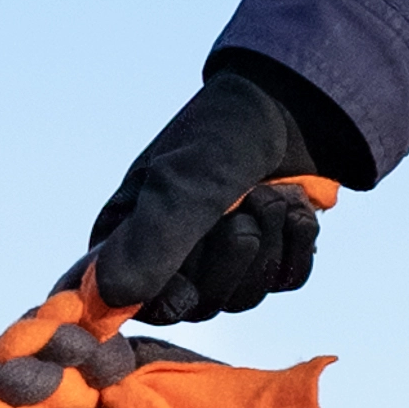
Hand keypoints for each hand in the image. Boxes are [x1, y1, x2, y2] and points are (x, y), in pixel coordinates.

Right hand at [88, 69, 339, 325]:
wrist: (295, 99)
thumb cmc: (224, 131)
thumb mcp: (183, 181)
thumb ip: (152, 240)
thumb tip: (112, 298)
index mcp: (128, 238)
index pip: (120, 303)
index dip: (157, 299)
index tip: (185, 283)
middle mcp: (170, 259)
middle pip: (195, 307)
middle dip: (229, 254)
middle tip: (244, 202)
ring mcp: (222, 265)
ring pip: (243, 298)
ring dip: (267, 241)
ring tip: (269, 195)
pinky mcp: (269, 261)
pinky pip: (284, 281)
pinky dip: (296, 243)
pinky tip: (294, 208)